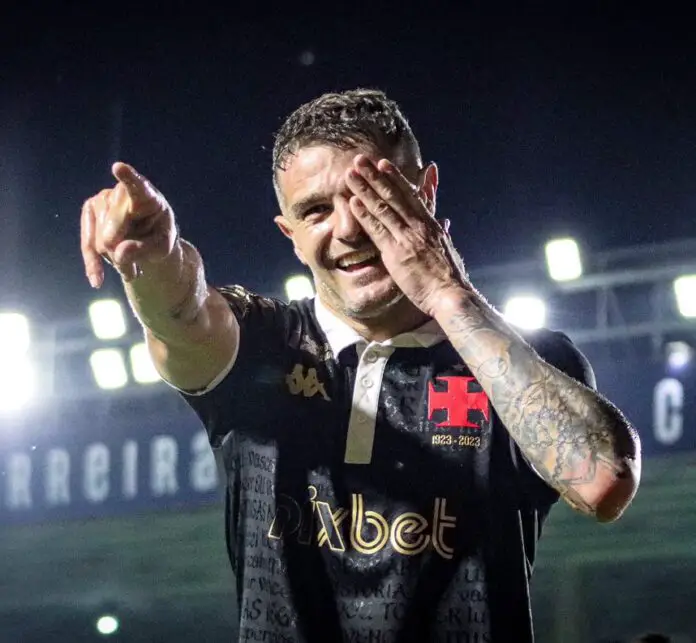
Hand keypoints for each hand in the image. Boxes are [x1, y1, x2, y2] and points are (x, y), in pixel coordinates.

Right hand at [80, 162, 177, 287]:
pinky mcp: (90, 210)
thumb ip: (144, 250)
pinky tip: (97, 280)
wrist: (147, 239)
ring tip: (130, 266)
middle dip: (121, 254)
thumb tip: (120, 253)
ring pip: (100, 241)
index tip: (119, 168)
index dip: (128, 178)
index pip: (137, 186)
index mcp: (148, 196)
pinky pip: (87, 243)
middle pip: (113, 231)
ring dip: (114, 260)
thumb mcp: (161, 249)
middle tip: (136, 271)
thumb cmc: (159, 238)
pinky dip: (93, 263)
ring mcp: (104, 199)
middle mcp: (122, 193)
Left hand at [345, 154, 468, 316]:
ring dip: (365, 189)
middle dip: (376, 176)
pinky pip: (378, 230)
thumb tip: (443, 223)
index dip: (396, 178)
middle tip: (361, 159)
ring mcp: (407, 238)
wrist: (450, 295)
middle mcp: (419, 227)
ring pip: (383, 208)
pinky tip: (353, 202)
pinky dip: (365, 214)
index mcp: (431, 225)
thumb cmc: (449, 278)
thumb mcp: (447, 248)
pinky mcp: (397, 253)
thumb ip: (442, 232)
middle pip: (394, 195)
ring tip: (351, 174)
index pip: (411, 196)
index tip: (383, 164)